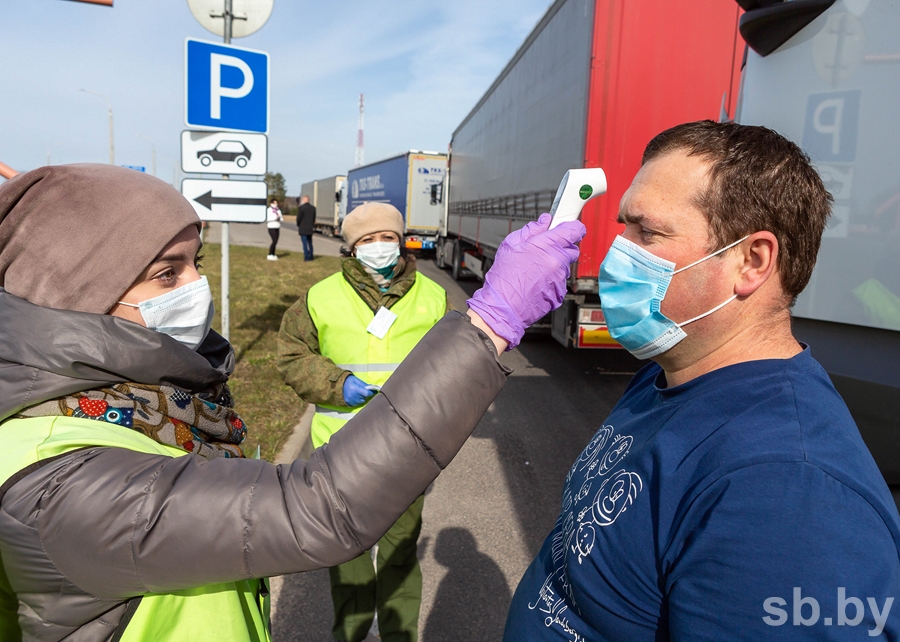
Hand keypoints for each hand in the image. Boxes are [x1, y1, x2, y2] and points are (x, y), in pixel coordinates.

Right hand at [343, 374, 377, 405]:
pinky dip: (358, 401)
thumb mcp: (355, 380)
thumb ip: (363, 384)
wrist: (336, 385)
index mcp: (355, 389)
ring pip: (361, 402)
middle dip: (366, 395)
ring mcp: (350, 401)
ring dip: (362, 398)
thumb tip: (371, 387)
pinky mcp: (348, 404)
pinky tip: (356, 396)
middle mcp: (353, 396)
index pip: (366, 393)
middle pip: (364, 398)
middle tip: (365, 391)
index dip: (371, 392)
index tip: (374, 391)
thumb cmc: (347, 381)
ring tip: (359, 393)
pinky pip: (356, 404)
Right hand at [466, 213, 584, 349]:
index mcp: (547, 246)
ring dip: (554, 265)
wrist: (503, 308)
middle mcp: (557, 262)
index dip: (573, 227)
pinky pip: (560, 282)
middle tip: (544, 250)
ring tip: (534, 270)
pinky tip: (536, 283)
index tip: (569, 227)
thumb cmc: (504, 279)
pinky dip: (551, 281)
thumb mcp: (511, 245)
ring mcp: (560, 279)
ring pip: (565, 266)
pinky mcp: (560, 293)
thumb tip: (543, 222)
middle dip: (562, 247)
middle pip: (572, 248)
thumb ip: (531, 230)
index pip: (574, 230)